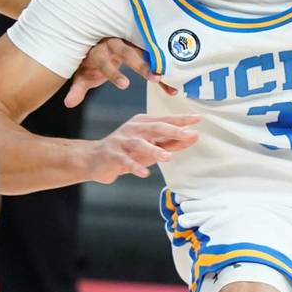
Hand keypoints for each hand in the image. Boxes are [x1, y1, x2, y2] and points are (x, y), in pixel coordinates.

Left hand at [65, 38, 178, 107]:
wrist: (99, 40)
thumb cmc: (92, 61)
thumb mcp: (83, 75)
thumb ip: (78, 89)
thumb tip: (68, 104)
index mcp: (99, 52)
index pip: (105, 61)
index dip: (114, 73)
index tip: (125, 85)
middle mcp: (115, 44)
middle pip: (128, 52)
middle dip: (141, 64)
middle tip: (154, 77)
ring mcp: (130, 43)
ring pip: (144, 51)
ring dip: (157, 63)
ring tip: (168, 78)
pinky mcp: (141, 46)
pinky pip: (154, 56)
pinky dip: (164, 68)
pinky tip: (174, 83)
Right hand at [86, 114, 200, 182]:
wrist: (94, 159)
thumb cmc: (127, 151)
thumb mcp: (151, 146)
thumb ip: (172, 142)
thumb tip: (194, 136)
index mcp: (143, 123)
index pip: (165, 120)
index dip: (181, 120)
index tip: (197, 119)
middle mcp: (133, 129)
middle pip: (154, 127)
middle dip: (171, 130)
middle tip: (187, 134)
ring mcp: (121, 141)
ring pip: (139, 143)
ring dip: (154, 149)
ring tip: (167, 157)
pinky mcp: (112, 155)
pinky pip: (124, 160)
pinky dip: (134, 166)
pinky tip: (144, 173)